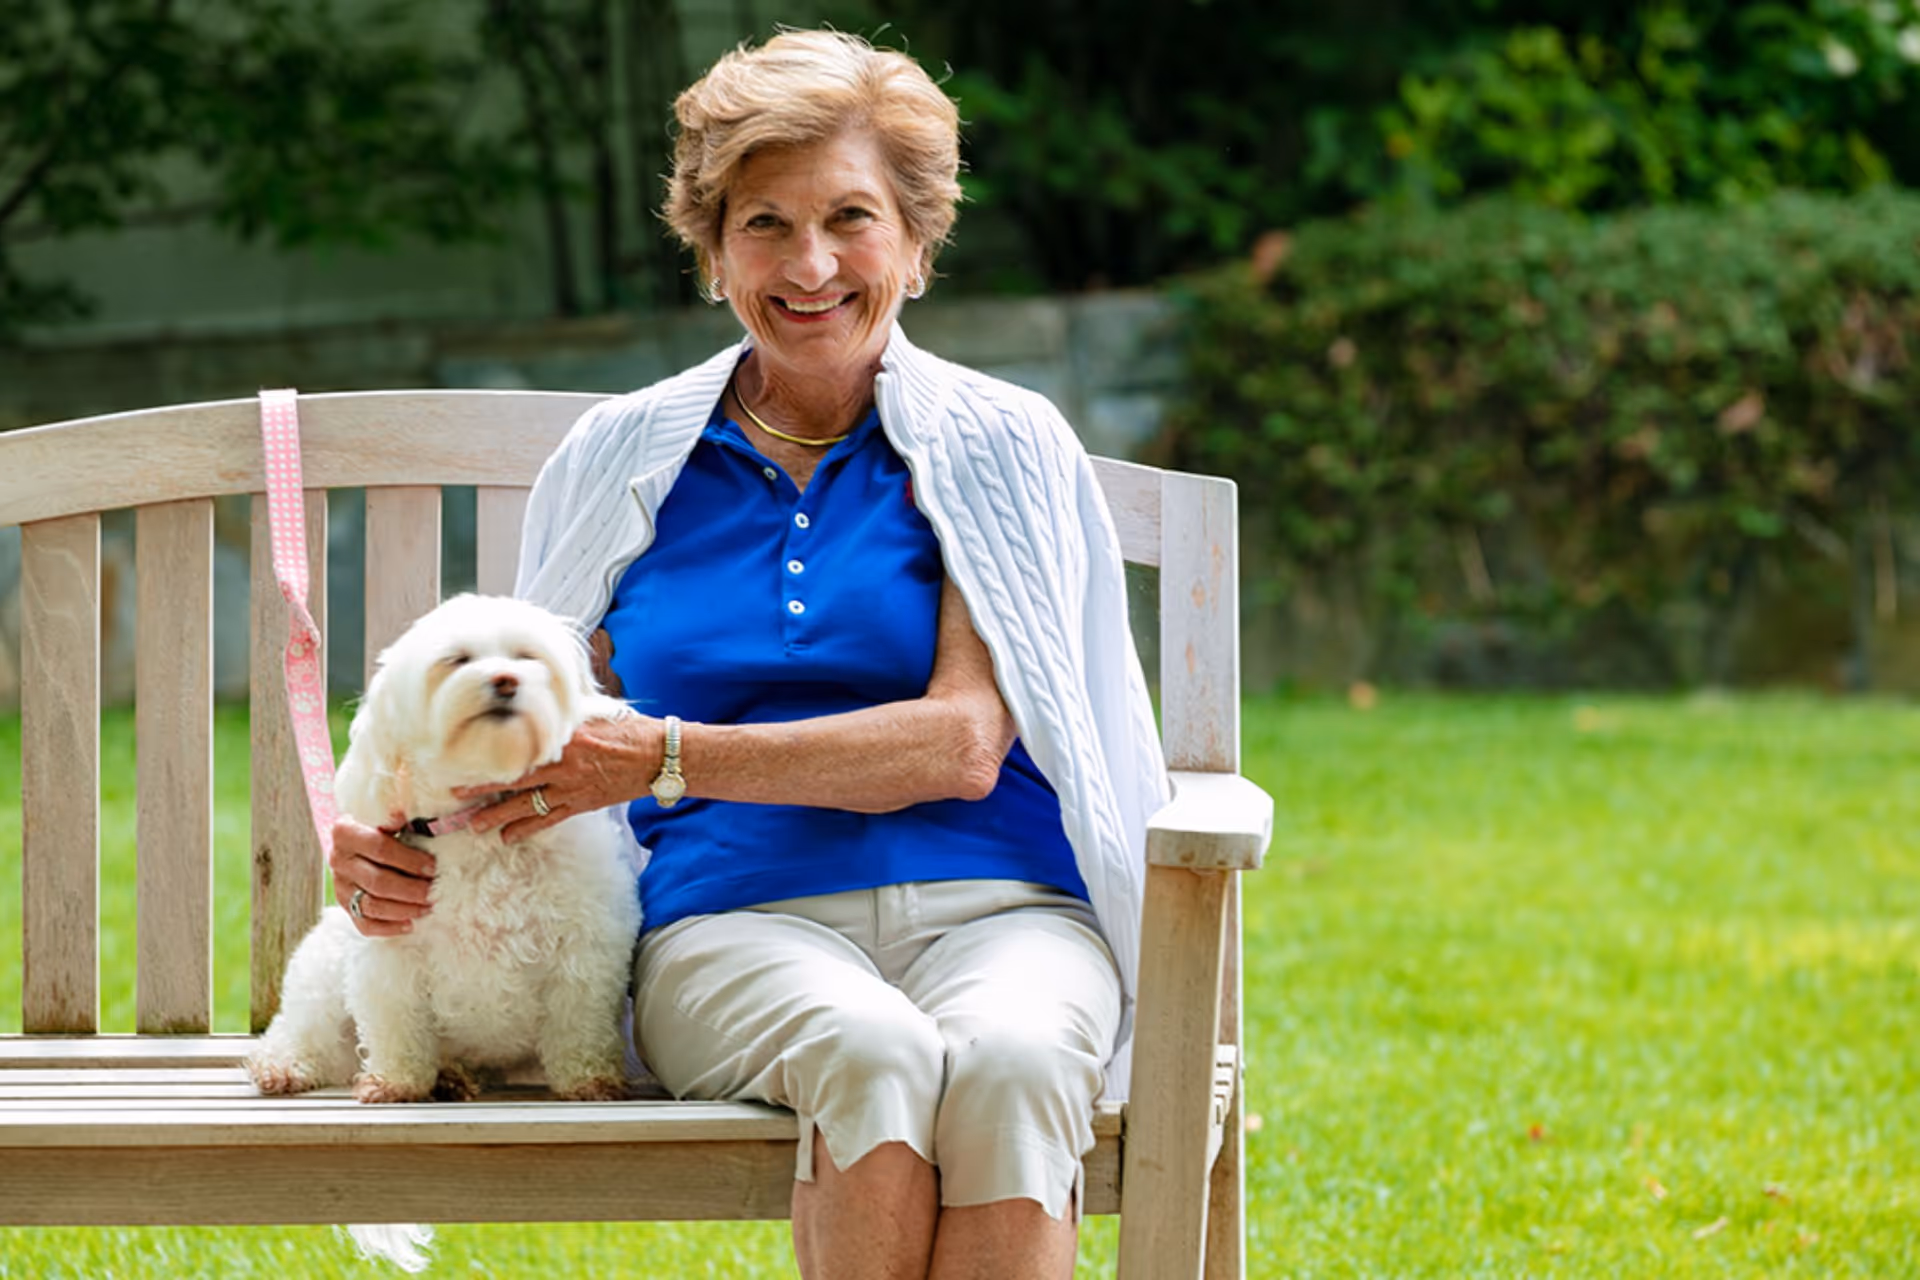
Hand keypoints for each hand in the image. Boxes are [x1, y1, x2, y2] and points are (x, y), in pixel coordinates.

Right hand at [329, 814, 434, 936]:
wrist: (355, 841)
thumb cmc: (378, 825)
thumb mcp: (383, 815)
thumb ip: (396, 817)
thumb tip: (404, 814)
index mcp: (345, 833)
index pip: (380, 848)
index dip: (409, 860)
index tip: (433, 867)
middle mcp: (338, 861)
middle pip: (378, 881)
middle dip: (411, 889)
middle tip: (435, 891)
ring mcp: (340, 887)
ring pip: (372, 906)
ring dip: (404, 909)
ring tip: (428, 907)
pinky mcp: (345, 907)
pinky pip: (365, 924)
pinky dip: (389, 928)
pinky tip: (410, 924)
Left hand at [460, 713, 662, 841]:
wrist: (658, 755)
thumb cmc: (629, 729)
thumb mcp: (595, 710)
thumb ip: (567, 712)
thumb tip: (543, 700)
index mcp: (563, 736)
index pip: (518, 745)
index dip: (491, 753)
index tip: (466, 756)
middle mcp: (561, 763)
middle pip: (513, 777)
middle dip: (482, 788)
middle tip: (456, 797)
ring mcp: (571, 786)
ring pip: (525, 804)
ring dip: (498, 816)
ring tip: (474, 826)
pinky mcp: (582, 803)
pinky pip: (548, 819)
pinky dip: (527, 829)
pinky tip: (508, 837)